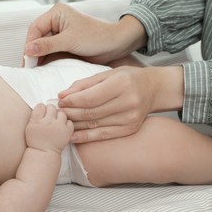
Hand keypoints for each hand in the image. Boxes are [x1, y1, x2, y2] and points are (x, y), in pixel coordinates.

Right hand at [24, 3, 146, 65]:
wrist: (115, 45)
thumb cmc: (96, 37)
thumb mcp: (69, 40)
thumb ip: (47, 45)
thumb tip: (27, 50)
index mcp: (56, 13)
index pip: (35, 29)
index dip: (29, 44)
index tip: (27, 59)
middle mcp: (56, 21)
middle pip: (37, 38)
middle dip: (33, 52)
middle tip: (29, 68)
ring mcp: (60, 33)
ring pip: (43, 46)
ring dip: (39, 58)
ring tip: (34, 71)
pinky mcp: (65, 44)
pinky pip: (51, 52)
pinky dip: (47, 60)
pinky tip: (43, 70)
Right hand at [25, 104, 73, 153]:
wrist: (44, 153)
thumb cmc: (36, 140)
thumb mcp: (30, 127)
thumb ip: (35, 115)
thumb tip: (43, 105)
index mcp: (36, 121)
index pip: (41, 106)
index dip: (42, 109)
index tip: (42, 114)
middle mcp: (48, 122)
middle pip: (51, 107)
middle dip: (50, 111)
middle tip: (50, 118)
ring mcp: (58, 127)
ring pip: (61, 113)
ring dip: (59, 116)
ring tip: (56, 123)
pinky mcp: (67, 132)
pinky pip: (69, 121)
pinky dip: (66, 123)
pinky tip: (62, 127)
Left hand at [58, 66, 184, 142]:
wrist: (153, 89)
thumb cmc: (128, 78)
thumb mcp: (107, 74)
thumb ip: (84, 84)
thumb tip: (62, 95)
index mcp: (122, 84)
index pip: (90, 97)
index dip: (72, 101)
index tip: (60, 100)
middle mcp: (128, 102)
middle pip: (91, 112)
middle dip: (71, 113)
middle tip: (58, 112)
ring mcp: (130, 118)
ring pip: (95, 124)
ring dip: (75, 125)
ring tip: (63, 122)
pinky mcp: (130, 129)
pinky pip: (103, 135)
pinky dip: (86, 137)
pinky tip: (73, 136)